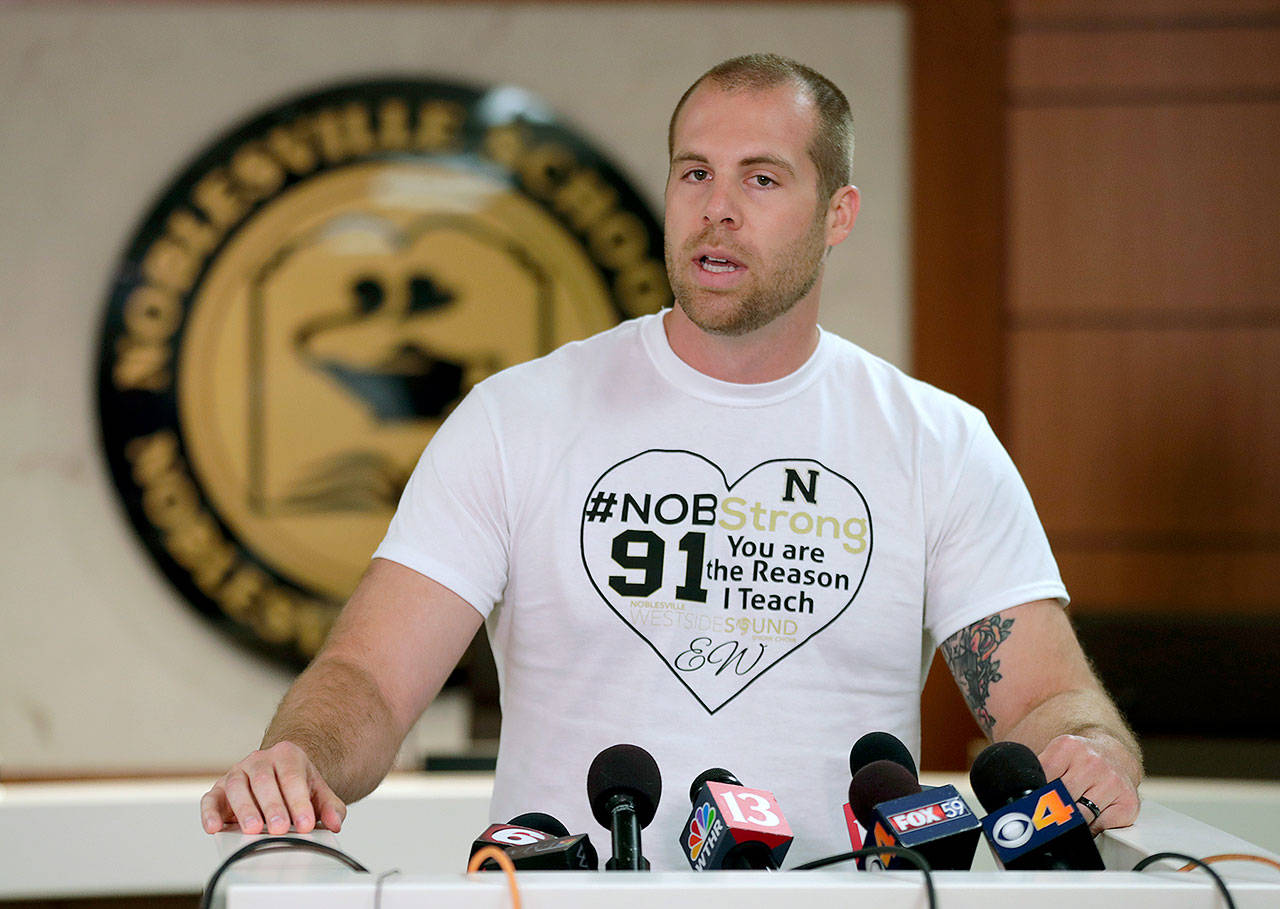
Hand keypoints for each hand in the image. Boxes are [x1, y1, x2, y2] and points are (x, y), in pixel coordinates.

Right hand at [200, 741, 346, 834]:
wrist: (279, 773)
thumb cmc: (297, 785)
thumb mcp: (319, 793)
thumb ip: (330, 807)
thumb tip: (335, 822)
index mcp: (287, 755)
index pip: (293, 777)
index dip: (299, 801)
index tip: (306, 824)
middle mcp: (259, 761)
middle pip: (264, 781)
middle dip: (273, 807)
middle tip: (281, 828)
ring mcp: (237, 773)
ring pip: (237, 787)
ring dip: (245, 809)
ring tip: (254, 830)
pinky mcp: (218, 789)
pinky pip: (211, 799)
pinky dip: (209, 813)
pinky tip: (214, 827)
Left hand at [1038, 733, 1139, 835]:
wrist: (1113, 755)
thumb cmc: (1078, 761)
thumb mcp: (1055, 757)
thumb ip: (1036, 773)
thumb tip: (1016, 799)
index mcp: (1067, 747)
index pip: (1042, 782)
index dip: (1034, 800)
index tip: (1029, 810)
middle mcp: (1092, 762)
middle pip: (1061, 802)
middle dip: (1051, 812)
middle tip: (1047, 816)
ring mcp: (1112, 781)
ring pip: (1081, 817)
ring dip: (1073, 822)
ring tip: (1069, 815)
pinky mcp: (1128, 801)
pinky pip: (1102, 827)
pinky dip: (1093, 828)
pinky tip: (1093, 816)